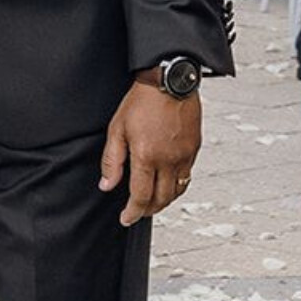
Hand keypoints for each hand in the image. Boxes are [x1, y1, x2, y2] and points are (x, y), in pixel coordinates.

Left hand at [100, 82, 202, 226]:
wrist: (169, 81)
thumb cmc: (142, 101)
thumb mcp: (117, 129)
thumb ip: (111, 161)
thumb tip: (106, 185)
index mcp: (147, 156)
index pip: (141, 197)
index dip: (132, 212)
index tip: (126, 219)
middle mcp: (169, 160)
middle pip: (161, 199)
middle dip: (148, 210)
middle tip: (137, 212)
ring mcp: (184, 156)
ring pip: (177, 191)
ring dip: (164, 201)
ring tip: (152, 202)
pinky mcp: (194, 149)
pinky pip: (187, 177)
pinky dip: (177, 186)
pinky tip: (167, 184)